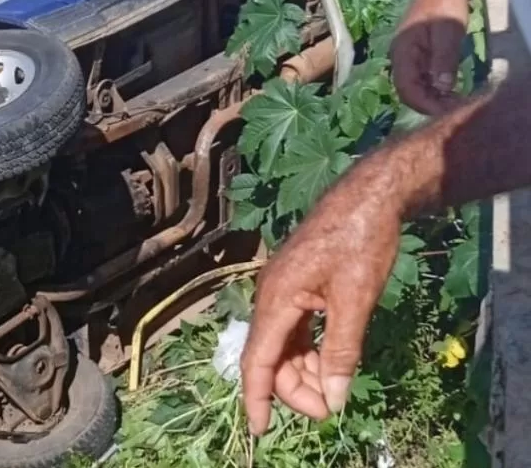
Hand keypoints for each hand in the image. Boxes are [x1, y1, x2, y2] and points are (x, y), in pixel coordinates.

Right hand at [240, 169, 401, 434]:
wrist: (368, 196)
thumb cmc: (361, 242)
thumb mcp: (355, 300)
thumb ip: (340, 350)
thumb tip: (334, 397)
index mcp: (277, 297)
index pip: (258, 359)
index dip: (257, 397)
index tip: (261, 430)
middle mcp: (271, 295)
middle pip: (270, 356)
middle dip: (294, 388)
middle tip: (332, 408)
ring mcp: (283, 289)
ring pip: (283, 344)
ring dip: (304, 371)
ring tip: (336, 388)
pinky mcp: (297, 285)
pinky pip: (294, 329)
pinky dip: (309, 351)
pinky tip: (330, 362)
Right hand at [389, 0, 470, 115]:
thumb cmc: (445, 6)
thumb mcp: (448, 33)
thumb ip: (443, 61)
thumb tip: (442, 88)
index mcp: (402, 52)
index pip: (406, 88)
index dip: (424, 104)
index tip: (446, 111)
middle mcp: (399, 58)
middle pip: (407, 91)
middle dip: (428, 103)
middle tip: (454, 108)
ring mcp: (407, 57)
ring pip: (414, 87)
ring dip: (431, 97)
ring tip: (454, 101)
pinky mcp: (416, 56)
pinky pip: (420, 79)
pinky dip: (433, 88)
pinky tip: (449, 90)